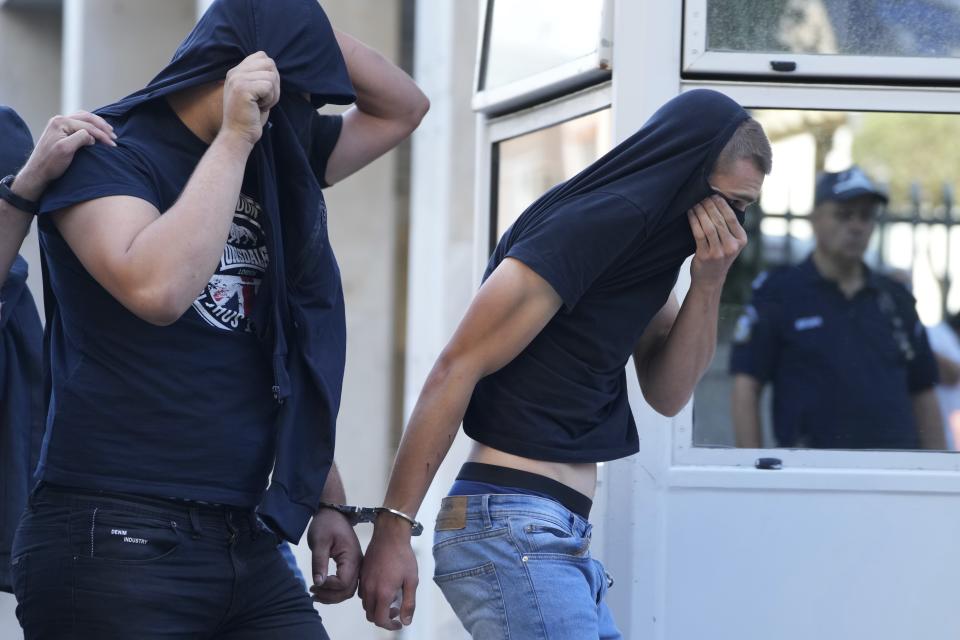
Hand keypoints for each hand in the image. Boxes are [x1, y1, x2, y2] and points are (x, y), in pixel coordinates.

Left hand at [13, 112, 116, 200]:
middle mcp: (60, 120)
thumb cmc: (50, 163)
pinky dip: (90, 125)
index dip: (102, 135)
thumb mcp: (66, 149)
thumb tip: (92, 137)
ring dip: (97, 124)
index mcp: (61, 122)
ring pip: (83, 118)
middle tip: (114, 136)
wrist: (37, 172)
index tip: (113, 145)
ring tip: (108, 131)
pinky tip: (96, 131)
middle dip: (102, 126)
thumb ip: (80, 138)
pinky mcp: (61, 131)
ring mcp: (60, 125)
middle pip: (87, 117)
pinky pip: (79, 123)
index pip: (88, 126)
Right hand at [221, 51, 280, 146]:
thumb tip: (273, 69)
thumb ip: (259, 77)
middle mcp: (235, 73)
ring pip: (271, 76)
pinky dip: (270, 100)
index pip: (262, 56)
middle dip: (274, 83)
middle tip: (264, 99)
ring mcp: (237, 80)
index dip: (270, 74)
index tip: (263, 91)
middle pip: (269, 63)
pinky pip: (269, 86)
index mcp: (236, 72)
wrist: (238, 135)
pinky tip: (259, 108)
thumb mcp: (254, 93)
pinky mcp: (243, 89)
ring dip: (273, 94)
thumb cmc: (250, 118)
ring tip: (261, 105)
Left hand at [307, 507, 361, 603]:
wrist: (333, 513)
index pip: (343, 582)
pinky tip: (323, 588)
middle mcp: (358, 564)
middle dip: (330, 596)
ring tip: (315, 593)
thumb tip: (319, 583)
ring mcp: (356, 565)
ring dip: (332, 596)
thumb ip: (319, 563)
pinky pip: (347, 584)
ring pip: (348, 590)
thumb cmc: (325, 525)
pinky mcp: (352, 566)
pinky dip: (335, 591)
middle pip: (348, 590)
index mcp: (352, 557)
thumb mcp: (319, 542)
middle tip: (312, 592)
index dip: (328, 586)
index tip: (314, 582)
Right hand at [359, 514, 418, 629]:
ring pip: (366, 605)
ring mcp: (363, 582)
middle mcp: (370, 589)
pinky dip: (371, 598)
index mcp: (382, 593)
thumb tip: (406, 620)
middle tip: (396, 610)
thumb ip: (409, 603)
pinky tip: (382, 588)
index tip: (398, 622)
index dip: (390, 626)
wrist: (390, 535)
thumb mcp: (412, 581)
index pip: (381, 620)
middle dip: (383, 618)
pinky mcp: (361, 574)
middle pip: (371, 615)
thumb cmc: (402, 555)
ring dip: (377, 608)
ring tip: (390, 599)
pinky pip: (362, 593)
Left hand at [687, 194, 747, 290]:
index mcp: (741, 240)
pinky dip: (694, 221)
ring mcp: (719, 252)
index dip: (721, 204)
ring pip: (709, 226)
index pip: (731, 217)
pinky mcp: (705, 255)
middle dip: (709, 206)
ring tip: (695, 203)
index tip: (713, 195)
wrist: (710, 279)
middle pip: (719, 220)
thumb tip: (723, 202)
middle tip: (702, 196)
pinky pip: (699, 234)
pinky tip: (690, 213)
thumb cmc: (719, 256)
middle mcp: (732, 246)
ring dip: (700, 212)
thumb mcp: (731, 243)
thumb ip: (730, 227)